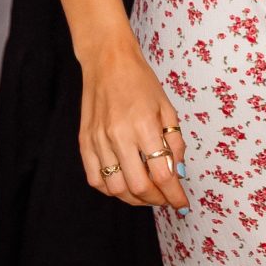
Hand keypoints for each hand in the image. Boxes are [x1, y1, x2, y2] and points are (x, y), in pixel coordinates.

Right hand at [80, 43, 186, 208]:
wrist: (107, 62)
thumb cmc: (141, 82)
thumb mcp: (167, 109)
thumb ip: (175, 143)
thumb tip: (178, 174)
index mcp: (144, 125)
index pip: (162, 174)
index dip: (174, 195)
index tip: (182, 204)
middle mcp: (119, 136)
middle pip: (139, 186)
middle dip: (157, 200)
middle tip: (166, 198)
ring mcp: (98, 140)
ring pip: (115, 188)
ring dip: (134, 198)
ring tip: (147, 193)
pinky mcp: (84, 142)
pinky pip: (95, 179)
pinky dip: (110, 189)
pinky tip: (124, 184)